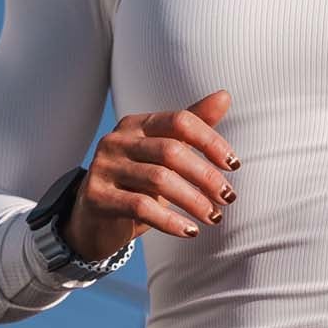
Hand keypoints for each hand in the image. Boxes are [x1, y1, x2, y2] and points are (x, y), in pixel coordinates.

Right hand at [62, 89, 239, 261]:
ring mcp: (104, 167)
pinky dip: (171, 221)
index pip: (179, 121)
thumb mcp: (164, 156)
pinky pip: (141, 207)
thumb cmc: (136, 185)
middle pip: (171, 151)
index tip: (233, 165)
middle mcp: (116, 140)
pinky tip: (190, 231)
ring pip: (158, 180)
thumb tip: (224, 96)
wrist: (94, 221)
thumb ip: (191, 129)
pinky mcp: (97, 197)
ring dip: (193, 201)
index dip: (210, 141)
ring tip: (214, 217)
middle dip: (205, 176)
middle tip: (228, 197)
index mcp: (136, 125)